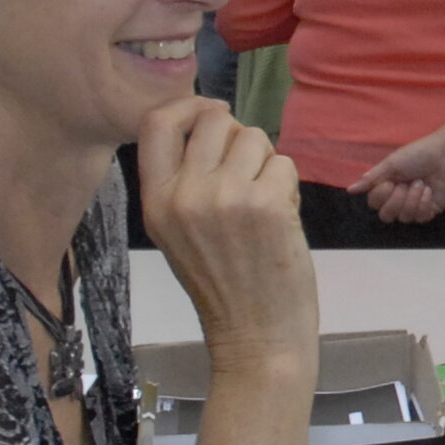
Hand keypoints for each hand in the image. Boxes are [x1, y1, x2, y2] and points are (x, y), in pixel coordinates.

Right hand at [135, 100, 313, 366]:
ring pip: (256, 137)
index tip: (208, 114)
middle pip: (214, 119)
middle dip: (238, 134)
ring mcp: (227, 197)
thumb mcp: (178, 233)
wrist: (255, 337)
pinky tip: (281, 219)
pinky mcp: (268, 204)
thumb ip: (184, 180)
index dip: (186, 106)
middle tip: (247, 170)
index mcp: (155, 202)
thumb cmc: (221, 285)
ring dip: (266, 162)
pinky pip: (284, 163)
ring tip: (264, 202)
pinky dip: (289, 185)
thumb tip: (211, 119)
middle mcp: (185, 195)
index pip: (155, 123)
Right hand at [354, 134, 444, 226]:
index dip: (381, 196)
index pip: (374, 204)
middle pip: (386, 216)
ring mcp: (414, 206)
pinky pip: (420, 218)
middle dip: (397, 201)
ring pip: (404, 218)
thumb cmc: (418, 155)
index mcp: (387, 186)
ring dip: (413, 200)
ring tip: (421, 184)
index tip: (391, 182)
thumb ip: (372, 178)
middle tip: (407, 184)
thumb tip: (351, 189)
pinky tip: (429, 191)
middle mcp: (398, 198)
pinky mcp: (429, 211)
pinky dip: (424, 204)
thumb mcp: (391, 163)